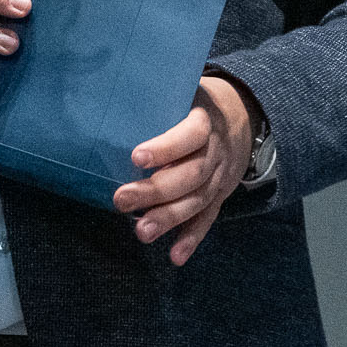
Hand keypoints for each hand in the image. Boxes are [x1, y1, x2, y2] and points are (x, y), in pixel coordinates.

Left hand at [115, 75, 258, 264]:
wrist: (243, 118)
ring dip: (170, 219)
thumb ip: (154, 95)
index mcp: (204, 121)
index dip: (166, 147)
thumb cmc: (191, 103)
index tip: (136, 157)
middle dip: (157, 191)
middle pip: (191, 174)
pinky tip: (175, 256)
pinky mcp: (219, 196)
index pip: (190, 134)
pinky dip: (191, 239)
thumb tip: (103, 90)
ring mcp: (220, 177)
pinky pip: (208, 219)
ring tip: (142, 232)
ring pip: (198, 200)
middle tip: (121, 200)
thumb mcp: (181, 91)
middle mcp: (216, 152)